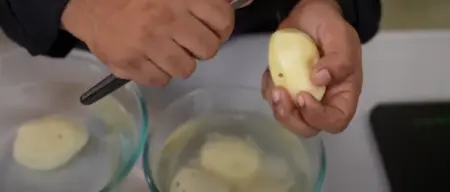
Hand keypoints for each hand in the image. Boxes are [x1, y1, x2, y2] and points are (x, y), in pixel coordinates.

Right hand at [61, 0, 233, 85]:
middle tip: (188, 40)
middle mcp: (166, 19)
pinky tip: (150, 59)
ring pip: (186, 69)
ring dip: (181, 62)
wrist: (87, 5)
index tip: (213, 28)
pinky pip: (161, 81)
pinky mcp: (129, 64)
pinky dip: (159, 73)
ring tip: (167, 50)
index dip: (222, 28)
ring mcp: (147, 44)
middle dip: (201, 46)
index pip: (222, 21)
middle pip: (208, 50)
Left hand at [261, 0, 361, 136]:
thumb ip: (338, 60)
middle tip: (280, 95)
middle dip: (291, 118)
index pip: (335, 120)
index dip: (318, 117)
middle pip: (308, 127)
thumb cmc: (329, 25)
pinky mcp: (286, 87)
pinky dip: (268, 91)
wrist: (309, 14)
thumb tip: (320, 80)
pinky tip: (271, 74)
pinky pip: (274, 100)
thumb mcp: (340, 37)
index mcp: (343, 92)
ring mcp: (302, 94)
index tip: (303, 96)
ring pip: (288, 117)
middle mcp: (323, 99)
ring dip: (277, 106)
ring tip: (274, 83)